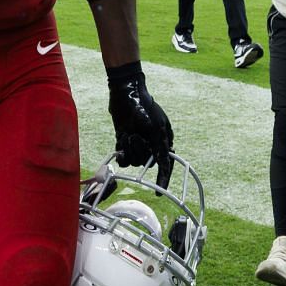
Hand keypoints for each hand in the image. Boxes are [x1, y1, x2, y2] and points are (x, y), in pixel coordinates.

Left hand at [107, 66, 174, 184]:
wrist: (126, 94)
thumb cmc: (144, 108)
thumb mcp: (156, 127)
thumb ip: (160, 147)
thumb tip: (164, 163)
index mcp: (162, 141)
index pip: (164, 164)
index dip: (163, 179)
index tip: (159, 191)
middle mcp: (150, 144)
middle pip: (145, 162)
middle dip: (139, 151)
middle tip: (135, 136)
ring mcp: (137, 143)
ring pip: (133, 160)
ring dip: (129, 148)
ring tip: (128, 133)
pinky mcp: (124, 141)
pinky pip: (123, 156)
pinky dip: (121, 151)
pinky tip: (121, 139)